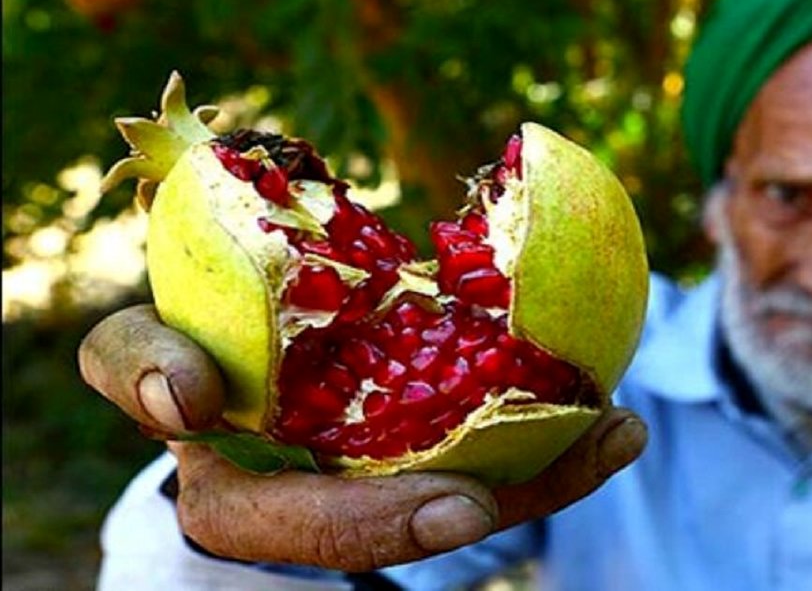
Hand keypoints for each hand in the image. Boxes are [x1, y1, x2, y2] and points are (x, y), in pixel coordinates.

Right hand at [79, 304, 647, 571]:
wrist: (230, 347)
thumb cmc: (181, 349)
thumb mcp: (134, 353)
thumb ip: (130, 364)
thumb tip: (182, 399)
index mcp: (240, 499)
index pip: (288, 529)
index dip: (371, 527)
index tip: (457, 505)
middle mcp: (321, 509)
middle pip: (394, 530)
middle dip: (451, 518)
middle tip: (516, 490)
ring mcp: (381, 484)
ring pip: (463, 499)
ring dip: (545, 474)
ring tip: (616, 434)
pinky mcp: (429, 458)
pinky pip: (492, 465)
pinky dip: (555, 450)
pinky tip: (616, 423)